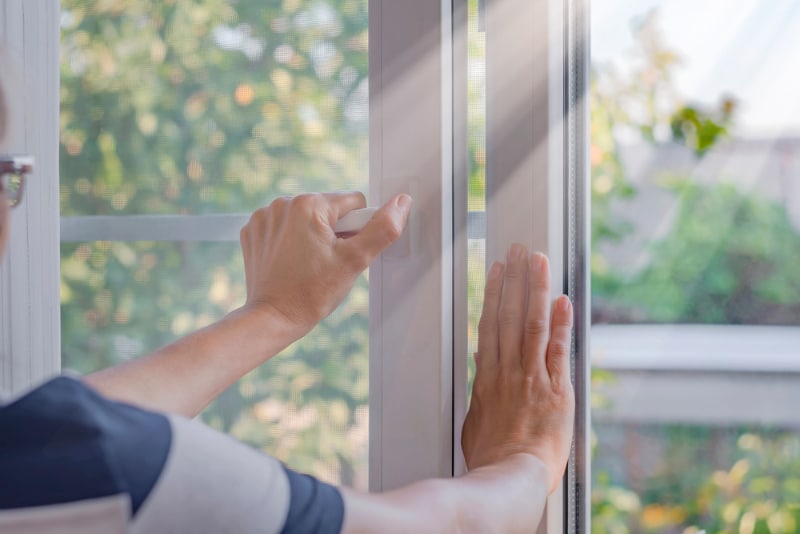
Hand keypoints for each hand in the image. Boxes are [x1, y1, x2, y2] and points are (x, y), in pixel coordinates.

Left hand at [238, 191, 411, 336]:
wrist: (273, 317)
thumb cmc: (310, 293)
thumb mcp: (355, 261)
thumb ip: (383, 229)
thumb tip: (401, 203)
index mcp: (308, 204)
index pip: (354, 203)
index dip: (357, 230)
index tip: (343, 252)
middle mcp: (283, 203)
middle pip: (329, 209)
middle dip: (334, 232)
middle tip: (327, 261)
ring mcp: (264, 216)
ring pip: (307, 217)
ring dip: (312, 234)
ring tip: (307, 262)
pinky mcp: (254, 230)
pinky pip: (284, 225)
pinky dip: (290, 239)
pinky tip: (291, 261)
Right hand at [461, 245, 573, 492]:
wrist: (511, 475)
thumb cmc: (493, 455)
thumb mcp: (475, 420)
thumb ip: (481, 390)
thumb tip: (480, 368)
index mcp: (488, 376)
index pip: (490, 324)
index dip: (494, 293)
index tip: (497, 271)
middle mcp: (508, 370)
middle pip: (510, 315)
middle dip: (515, 279)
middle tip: (519, 252)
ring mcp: (532, 376)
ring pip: (532, 324)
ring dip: (535, 289)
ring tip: (538, 262)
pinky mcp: (556, 389)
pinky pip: (557, 349)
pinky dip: (560, 324)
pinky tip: (562, 300)